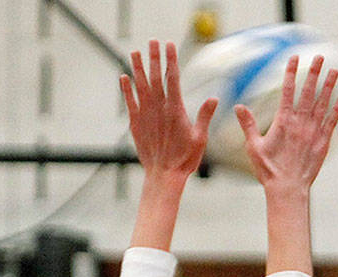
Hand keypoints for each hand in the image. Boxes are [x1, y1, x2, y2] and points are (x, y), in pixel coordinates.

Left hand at [121, 40, 216, 181]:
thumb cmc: (185, 159)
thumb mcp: (200, 137)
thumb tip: (214, 99)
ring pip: (140, 86)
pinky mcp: (136, 124)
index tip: (170, 45)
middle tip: (152, 41)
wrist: (164, 174)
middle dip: (154, 57)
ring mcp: (145, 115)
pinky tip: (124, 77)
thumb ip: (204, 116)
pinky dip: (126, 89)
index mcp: (176, 110)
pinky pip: (130, 102)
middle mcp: (158, 109)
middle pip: (155, 77)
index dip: (171, 60)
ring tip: (135, 52)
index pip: (173, 78)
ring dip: (137, 67)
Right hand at [236, 54, 337, 194]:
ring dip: (329, 86)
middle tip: (320, 57)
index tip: (295, 58)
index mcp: (283, 122)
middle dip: (314, 73)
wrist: (288, 189)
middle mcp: (300, 123)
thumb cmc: (269, 170)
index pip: (287, 90)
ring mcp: (313, 132)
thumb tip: (238, 106)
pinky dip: (337, 109)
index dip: (291, 72)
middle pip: (308, 92)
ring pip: (323, 104)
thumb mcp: (253, 146)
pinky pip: (332, 122)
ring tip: (334, 71)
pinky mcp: (323, 142)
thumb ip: (247, 124)